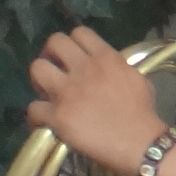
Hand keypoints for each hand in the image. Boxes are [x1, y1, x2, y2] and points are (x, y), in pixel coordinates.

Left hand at [24, 27, 168, 175]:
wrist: (139, 142)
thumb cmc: (142, 113)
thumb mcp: (136, 77)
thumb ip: (116, 66)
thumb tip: (106, 67)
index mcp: (105, 57)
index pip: (79, 32)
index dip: (72, 44)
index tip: (72, 57)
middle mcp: (84, 69)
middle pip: (55, 42)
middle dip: (51, 54)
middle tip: (54, 70)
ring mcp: (68, 91)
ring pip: (37, 68)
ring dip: (38, 80)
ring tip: (47, 92)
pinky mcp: (57, 116)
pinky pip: (33, 108)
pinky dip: (36, 116)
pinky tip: (44, 121)